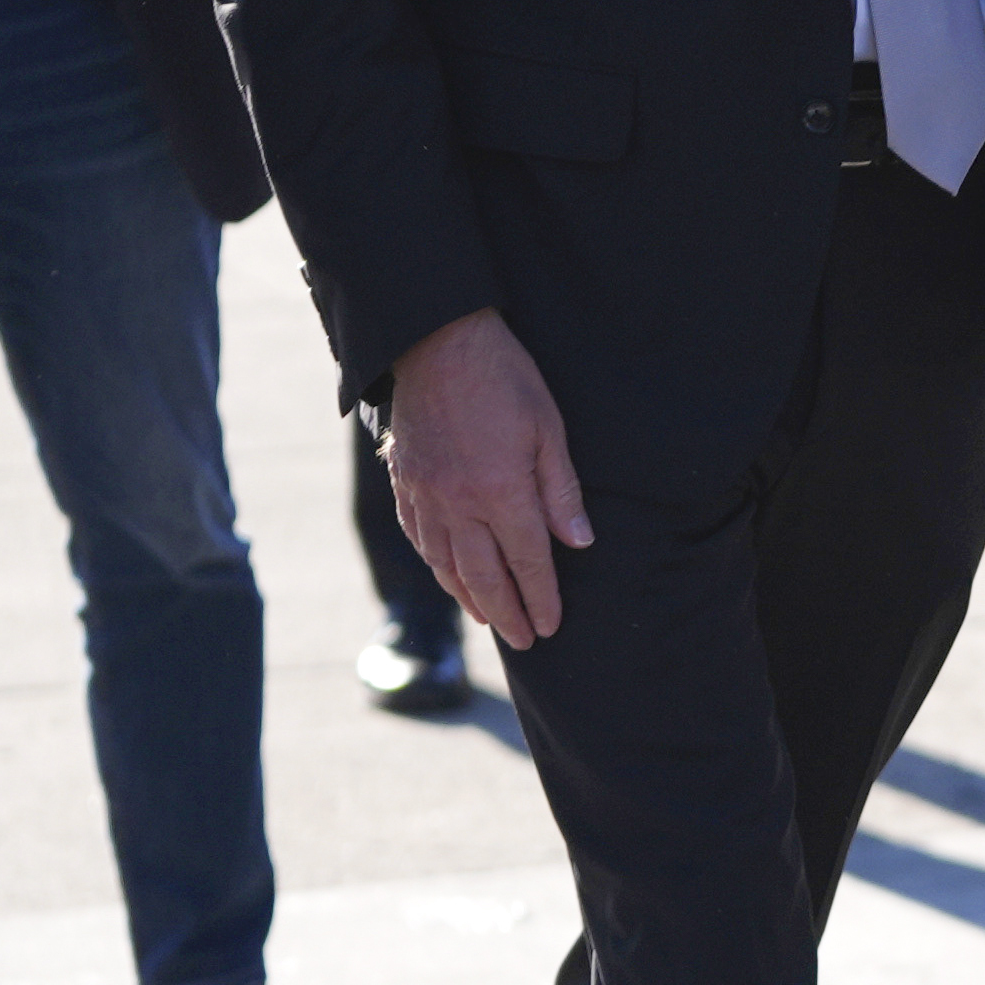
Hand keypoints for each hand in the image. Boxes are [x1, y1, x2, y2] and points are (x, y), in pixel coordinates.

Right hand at [383, 310, 589, 644]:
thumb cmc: (506, 380)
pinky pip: (419, 537)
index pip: (527, 561)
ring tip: (488, 620)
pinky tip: (448, 576)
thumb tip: (579, 543)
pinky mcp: (404, 482)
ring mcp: (425, 495)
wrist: (437, 343)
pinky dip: (436, 564)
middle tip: (524, 641)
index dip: (541, 597)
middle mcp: (458, 504)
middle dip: (506, 613)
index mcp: (500, 492)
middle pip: (484, 575)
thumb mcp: (549, 429)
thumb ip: (561, 491)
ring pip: (446, 563)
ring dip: (468, 597)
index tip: (552, 627)